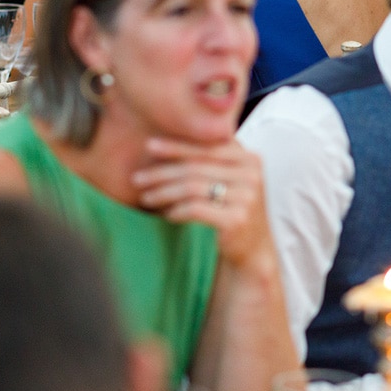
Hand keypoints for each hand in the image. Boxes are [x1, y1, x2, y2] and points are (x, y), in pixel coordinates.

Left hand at [132, 137, 272, 268]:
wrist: (253, 247)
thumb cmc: (233, 208)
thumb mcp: (229, 179)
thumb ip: (211, 159)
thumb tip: (163, 143)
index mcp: (250, 158)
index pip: (207, 146)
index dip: (177, 145)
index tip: (149, 146)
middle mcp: (251, 174)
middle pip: (196, 167)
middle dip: (162, 172)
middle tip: (137, 178)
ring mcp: (247, 197)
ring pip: (192, 187)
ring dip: (163, 192)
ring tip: (145, 198)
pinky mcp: (237, 219)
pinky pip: (195, 209)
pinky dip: (176, 210)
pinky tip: (166, 214)